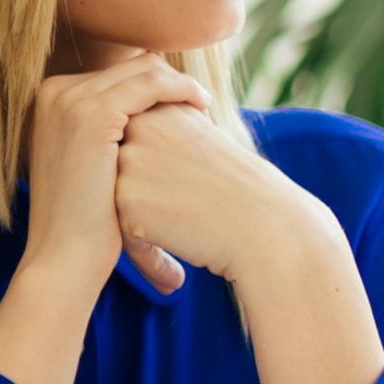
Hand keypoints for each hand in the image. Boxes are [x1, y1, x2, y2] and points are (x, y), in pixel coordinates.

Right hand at [23, 56, 214, 296]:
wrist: (66, 255)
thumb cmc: (88, 220)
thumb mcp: (93, 163)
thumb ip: (111, 132)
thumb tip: (148, 119)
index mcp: (52, 99)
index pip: (117, 74)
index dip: (157, 87)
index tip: (185, 109)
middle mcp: (54, 92)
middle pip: (131, 65)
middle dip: (170, 84)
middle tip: (200, 109)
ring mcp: (69, 99)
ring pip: (144, 68)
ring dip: (180, 85)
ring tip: (203, 109)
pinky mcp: (92, 113)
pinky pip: (151, 83)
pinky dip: (182, 90)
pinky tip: (202, 109)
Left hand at [116, 102, 383, 383]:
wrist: (272, 230)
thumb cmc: (246, 196)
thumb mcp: (207, 145)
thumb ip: (168, 135)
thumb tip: (133, 143)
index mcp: (163, 109)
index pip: (135, 147)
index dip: (161, 182)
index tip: (190, 201)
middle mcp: (142, 128)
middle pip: (117, 171)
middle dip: (140, 204)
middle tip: (183, 227)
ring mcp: (130, 162)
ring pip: (111, 201)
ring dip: (139, 231)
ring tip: (176, 258)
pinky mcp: (125, 201)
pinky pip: (119, 230)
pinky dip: (144, 253)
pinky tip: (173, 275)